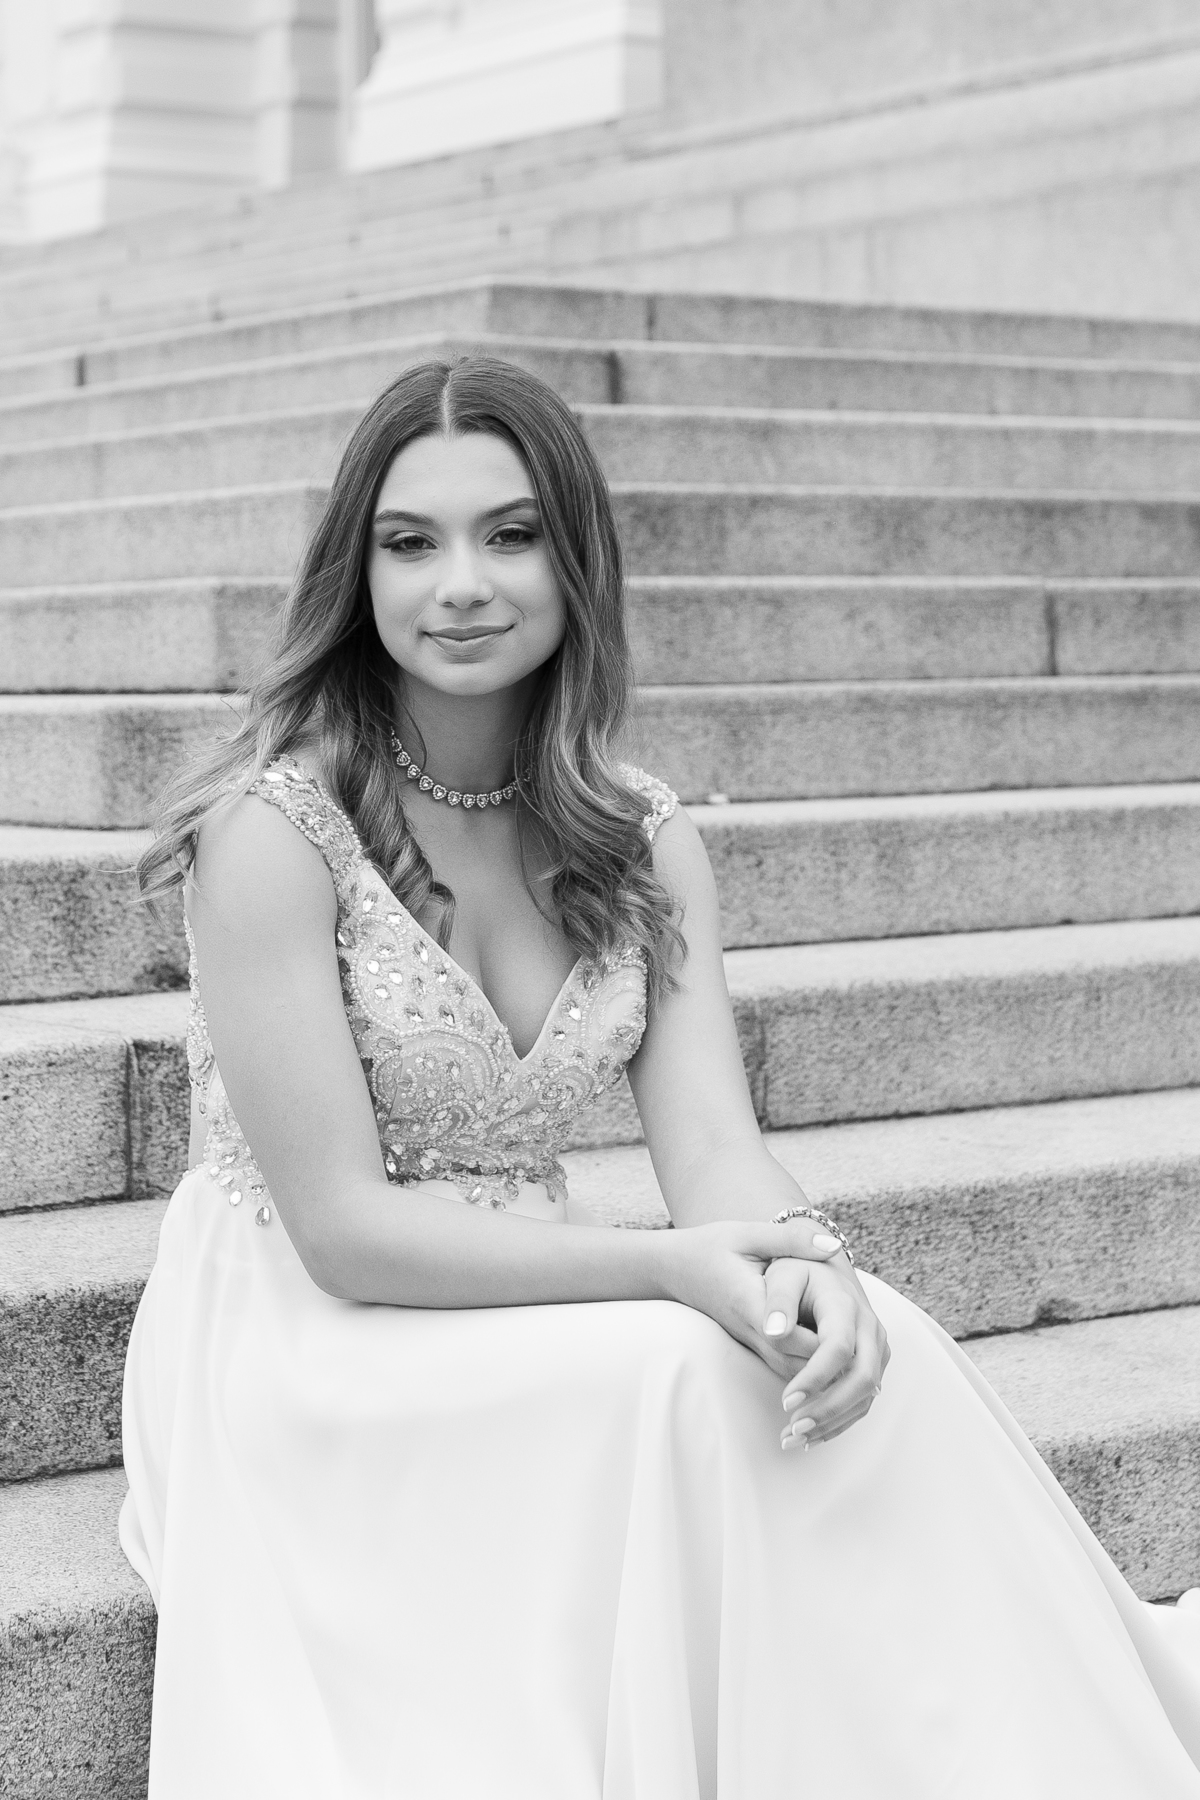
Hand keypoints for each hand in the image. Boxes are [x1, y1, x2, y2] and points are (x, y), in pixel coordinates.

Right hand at [662, 1219, 873, 1389]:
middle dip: (835, 1375)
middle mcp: (753, 1332)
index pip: (793, 1338)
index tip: (855, 1344)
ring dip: (827, 1383)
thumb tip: (834, 1245)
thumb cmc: (711, 1247)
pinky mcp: (757, 1347)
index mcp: (752, 1303)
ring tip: (866, 1380)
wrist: (674, 1269)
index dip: (824, 1346)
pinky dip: (816, 1378)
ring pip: (795, 1376)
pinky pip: (789, 1372)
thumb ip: (790, 1240)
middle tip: (874, 1374)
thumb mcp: (747, 1234)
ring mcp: (753, 1344)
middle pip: (799, 1367)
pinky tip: (844, 1374)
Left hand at [763, 1254, 889, 1450]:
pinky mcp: (873, 1364)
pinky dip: (839, 1422)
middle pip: (863, 1377)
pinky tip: (810, 1437)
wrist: (824, 1268)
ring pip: (866, 1395)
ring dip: (833, 1422)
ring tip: (793, 1439)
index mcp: (847, 1305)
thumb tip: (772, 1332)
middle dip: (829, 1408)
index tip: (785, 1401)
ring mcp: (877, 1349)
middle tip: (792, 1429)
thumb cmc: (797, 1271)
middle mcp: (870, 1328)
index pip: (839, 1348)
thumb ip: (777, 1300)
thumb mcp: (782, 1274)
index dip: (814, 1378)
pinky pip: (864, 1400)